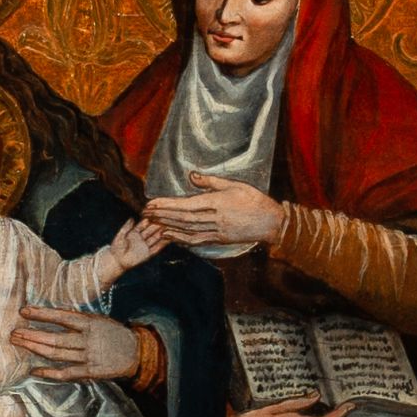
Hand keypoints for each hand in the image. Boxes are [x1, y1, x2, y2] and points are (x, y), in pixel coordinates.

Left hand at [12, 304, 144, 380]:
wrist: (136, 352)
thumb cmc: (112, 333)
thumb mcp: (98, 320)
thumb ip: (77, 320)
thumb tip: (50, 317)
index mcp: (90, 323)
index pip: (62, 317)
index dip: (42, 314)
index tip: (24, 311)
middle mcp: (88, 340)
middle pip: (54, 338)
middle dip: (32, 335)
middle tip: (13, 333)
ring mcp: (88, 357)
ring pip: (57, 354)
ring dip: (35, 349)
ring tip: (19, 344)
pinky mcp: (90, 372)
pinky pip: (66, 373)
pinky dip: (49, 373)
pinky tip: (34, 370)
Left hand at [105, 215, 166, 275]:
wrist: (116, 261)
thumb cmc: (116, 248)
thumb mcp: (120, 235)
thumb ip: (126, 227)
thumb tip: (132, 218)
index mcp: (135, 232)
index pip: (143, 225)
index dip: (149, 220)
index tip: (155, 214)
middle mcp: (141, 238)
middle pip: (151, 230)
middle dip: (158, 225)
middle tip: (165, 219)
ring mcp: (145, 246)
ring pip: (155, 238)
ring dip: (162, 233)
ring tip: (170, 227)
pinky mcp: (147, 254)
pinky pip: (156, 248)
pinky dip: (162, 244)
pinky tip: (168, 239)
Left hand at [140, 174, 283, 252]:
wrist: (271, 222)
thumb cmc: (254, 200)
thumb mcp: (234, 185)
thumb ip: (211, 182)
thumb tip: (191, 175)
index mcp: (217, 203)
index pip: (186, 205)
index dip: (167, 205)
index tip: (152, 203)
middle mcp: (215, 218)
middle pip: (183, 218)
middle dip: (162, 216)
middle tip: (146, 213)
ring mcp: (217, 231)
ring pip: (187, 230)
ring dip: (168, 227)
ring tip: (153, 224)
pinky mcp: (220, 239)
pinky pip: (197, 240)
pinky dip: (182, 239)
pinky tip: (171, 236)